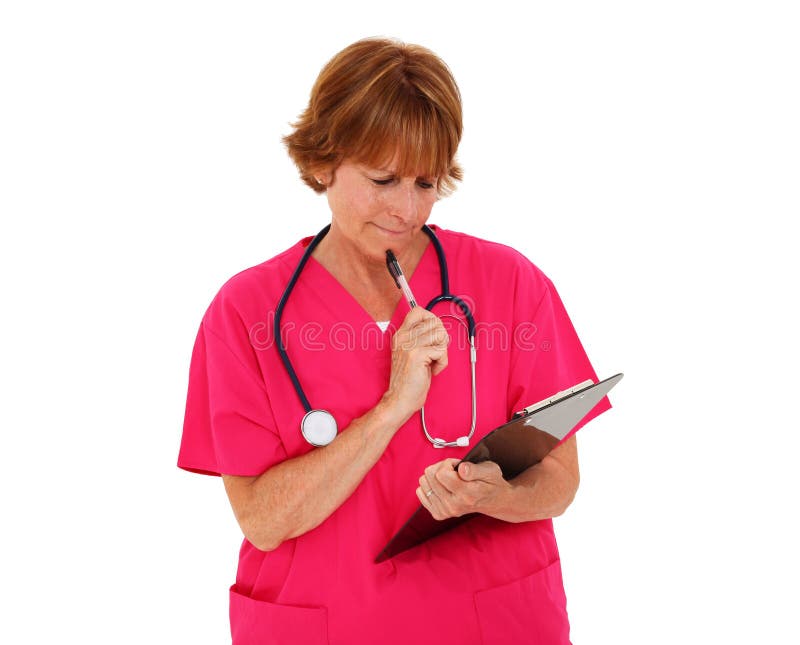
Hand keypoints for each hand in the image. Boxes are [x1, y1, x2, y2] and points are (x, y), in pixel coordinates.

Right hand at [382, 307, 448, 421]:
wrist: (400, 398)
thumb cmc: (409, 379)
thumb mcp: (411, 353)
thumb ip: (420, 338)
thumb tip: (438, 326)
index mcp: (401, 334)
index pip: (419, 311)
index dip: (432, 320)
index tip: (433, 337)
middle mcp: (403, 337)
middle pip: (435, 322)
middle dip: (441, 338)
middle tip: (435, 353)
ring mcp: (408, 345)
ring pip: (440, 335)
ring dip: (442, 351)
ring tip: (433, 361)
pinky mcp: (416, 355)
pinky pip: (442, 351)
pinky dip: (442, 362)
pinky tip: (432, 370)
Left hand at [415, 458, 512, 520]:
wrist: (493, 500)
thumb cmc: (491, 483)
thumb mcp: (490, 470)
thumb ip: (474, 469)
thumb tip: (461, 469)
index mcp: (467, 494)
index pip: (441, 473)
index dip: (448, 463)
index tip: (457, 465)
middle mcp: (454, 505)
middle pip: (430, 476)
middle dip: (440, 467)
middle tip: (453, 470)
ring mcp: (446, 511)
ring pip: (423, 483)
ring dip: (435, 476)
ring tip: (449, 478)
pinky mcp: (439, 514)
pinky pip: (421, 493)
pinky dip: (429, 486)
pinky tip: (442, 486)